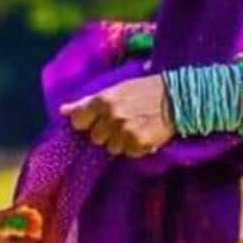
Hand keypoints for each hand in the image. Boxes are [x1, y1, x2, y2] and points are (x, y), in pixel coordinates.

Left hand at [59, 75, 175, 156]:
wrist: (179, 97)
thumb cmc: (145, 90)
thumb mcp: (116, 89)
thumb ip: (88, 102)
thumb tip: (62, 111)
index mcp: (103, 100)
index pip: (78, 121)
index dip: (88, 122)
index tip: (99, 119)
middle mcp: (112, 116)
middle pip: (96, 137)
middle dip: (107, 132)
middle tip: (124, 121)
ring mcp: (125, 131)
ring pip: (112, 148)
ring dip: (122, 141)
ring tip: (137, 127)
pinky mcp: (140, 143)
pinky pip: (130, 153)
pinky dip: (137, 147)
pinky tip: (146, 134)